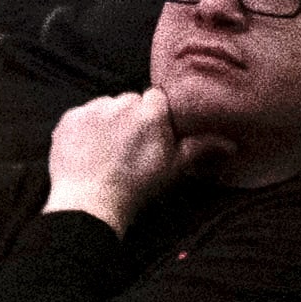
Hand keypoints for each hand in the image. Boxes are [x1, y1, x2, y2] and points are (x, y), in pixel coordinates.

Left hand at [41, 90, 191, 225]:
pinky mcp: (69, 117)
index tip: (152, 132)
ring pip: (105, 105)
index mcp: (151, 112)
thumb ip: (199, 147)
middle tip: (130, 143)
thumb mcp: (173, 168)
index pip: (156, 97)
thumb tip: (231, 143)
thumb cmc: (136, 187)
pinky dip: (85, 126)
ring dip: (108, 119)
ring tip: (106, 147)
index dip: (154, 115)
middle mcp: (122, 103)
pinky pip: (82, 114)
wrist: (89, 204)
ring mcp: (92, 108)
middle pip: (130, 100)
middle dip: (131, 116)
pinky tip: (88, 148)